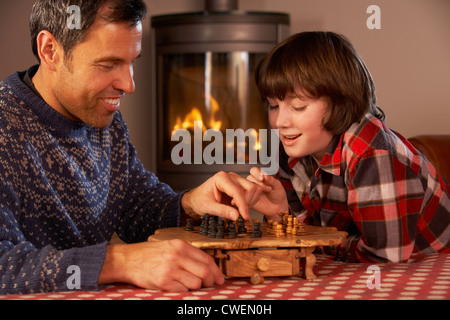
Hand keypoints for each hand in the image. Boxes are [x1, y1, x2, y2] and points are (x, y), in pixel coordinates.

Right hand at [99, 240, 223, 291]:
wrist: (127, 260)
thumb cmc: (150, 254)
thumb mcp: (170, 246)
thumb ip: (188, 254)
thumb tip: (208, 266)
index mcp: (181, 245)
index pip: (207, 259)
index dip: (216, 271)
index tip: (219, 278)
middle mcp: (177, 256)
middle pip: (204, 272)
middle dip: (210, 281)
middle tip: (210, 285)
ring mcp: (170, 269)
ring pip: (195, 284)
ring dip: (196, 288)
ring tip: (188, 285)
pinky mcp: (163, 282)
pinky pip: (182, 291)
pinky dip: (183, 291)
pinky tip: (177, 287)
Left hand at [181, 171, 264, 220]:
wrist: (196, 199)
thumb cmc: (199, 200)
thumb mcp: (208, 207)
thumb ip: (222, 211)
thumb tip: (236, 216)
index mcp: (221, 178)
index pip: (238, 192)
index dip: (243, 206)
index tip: (245, 217)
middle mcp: (230, 177)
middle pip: (250, 188)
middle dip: (247, 202)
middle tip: (239, 212)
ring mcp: (236, 180)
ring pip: (254, 189)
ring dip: (250, 201)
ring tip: (238, 208)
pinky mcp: (239, 186)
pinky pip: (252, 191)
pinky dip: (250, 200)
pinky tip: (239, 205)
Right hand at [246, 167, 288, 219]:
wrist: (277, 207)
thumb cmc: (277, 194)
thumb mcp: (277, 186)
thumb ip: (271, 180)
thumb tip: (265, 175)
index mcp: (260, 176)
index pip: (254, 171)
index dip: (256, 173)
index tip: (261, 178)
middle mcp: (253, 182)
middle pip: (249, 178)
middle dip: (256, 183)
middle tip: (264, 189)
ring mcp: (249, 190)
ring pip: (245, 187)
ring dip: (252, 191)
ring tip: (261, 196)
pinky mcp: (247, 199)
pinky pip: (244, 197)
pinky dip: (249, 198)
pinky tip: (255, 200)